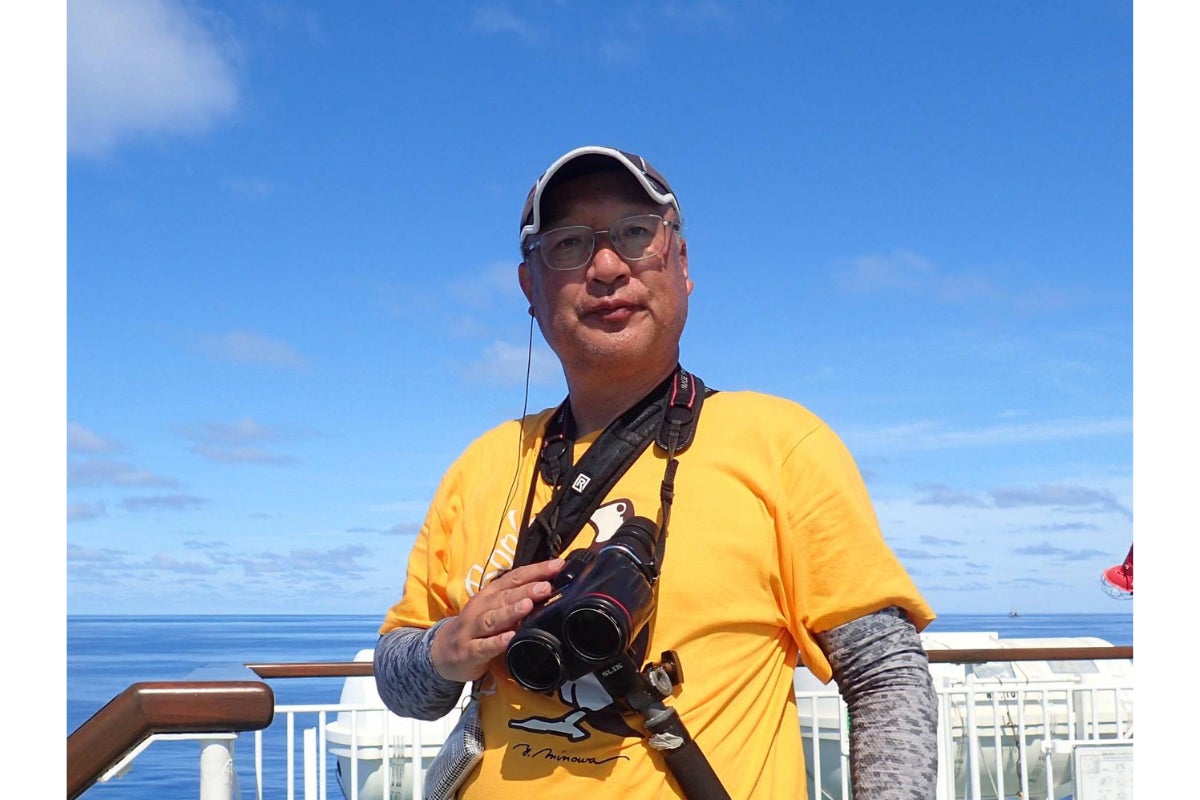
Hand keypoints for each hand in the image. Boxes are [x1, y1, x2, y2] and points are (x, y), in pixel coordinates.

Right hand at [430, 558, 564, 682]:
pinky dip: (496, 642)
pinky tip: (510, 638)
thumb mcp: (495, 608)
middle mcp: (481, 607)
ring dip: (510, 611)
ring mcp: (473, 629)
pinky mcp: (468, 651)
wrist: (443, 651)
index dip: (536, 570)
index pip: (515, 577)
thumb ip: (517, 600)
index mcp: (491, 594)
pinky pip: (483, 646)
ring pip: (492, 618)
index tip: (558, 565)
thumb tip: (550, 588)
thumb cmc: (477, 626)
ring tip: (528, 606)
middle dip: (527, 590)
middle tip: (546, 586)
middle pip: (505, 596)